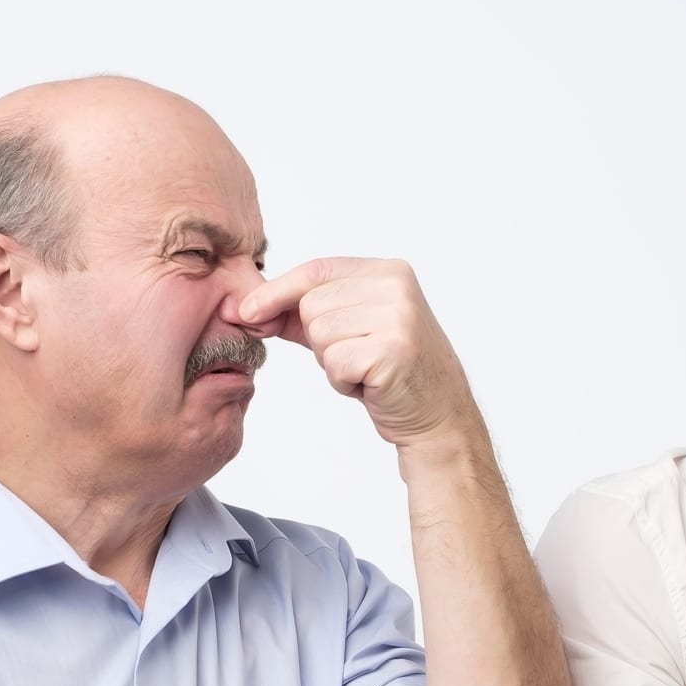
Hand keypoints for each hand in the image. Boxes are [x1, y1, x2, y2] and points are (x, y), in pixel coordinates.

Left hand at [238, 257, 478, 448]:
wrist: (439, 415)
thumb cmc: (391, 372)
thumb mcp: (349, 331)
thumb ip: (303, 314)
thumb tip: (246, 308)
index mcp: (389, 271)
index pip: (316, 270)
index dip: (276, 291)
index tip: (247, 311)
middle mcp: (397, 287)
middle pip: (311, 304)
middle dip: (319, 339)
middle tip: (356, 356)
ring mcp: (399, 317)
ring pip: (319, 334)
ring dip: (332, 362)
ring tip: (366, 370)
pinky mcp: (393, 351)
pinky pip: (334, 363)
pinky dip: (343, 382)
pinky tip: (371, 385)